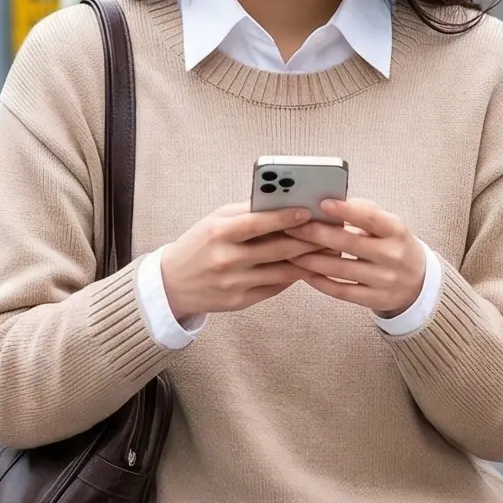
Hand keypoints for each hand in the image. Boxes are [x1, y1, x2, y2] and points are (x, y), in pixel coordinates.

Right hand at [159, 202, 313, 321]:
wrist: (173, 283)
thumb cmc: (199, 245)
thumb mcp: (214, 221)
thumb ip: (246, 212)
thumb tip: (284, 201)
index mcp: (218, 233)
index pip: (257, 223)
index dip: (285, 217)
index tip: (308, 211)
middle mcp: (226, 259)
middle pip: (276, 249)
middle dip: (306, 240)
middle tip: (329, 232)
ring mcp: (234, 283)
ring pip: (281, 271)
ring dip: (306, 261)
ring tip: (325, 251)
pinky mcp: (240, 301)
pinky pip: (274, 288)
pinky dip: (292, 276)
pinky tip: (305, 267)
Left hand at [294, 196, 426, 316]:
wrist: (418, 282)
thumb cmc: (394, 246)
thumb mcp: (389, 226)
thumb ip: (364, 213)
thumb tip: (330, 203)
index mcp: (396, 231)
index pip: (370, 218)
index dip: (345, 210)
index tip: (321, 204)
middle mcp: (392, 255)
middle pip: (348, 243)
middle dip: (316, 234)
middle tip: (291, 227)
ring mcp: (384, 280)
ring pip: (340, 269)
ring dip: (311, 260)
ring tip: (290, 251)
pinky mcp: (375, 299)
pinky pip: (342, 291)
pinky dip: (321, 282)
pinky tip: (305, 273)